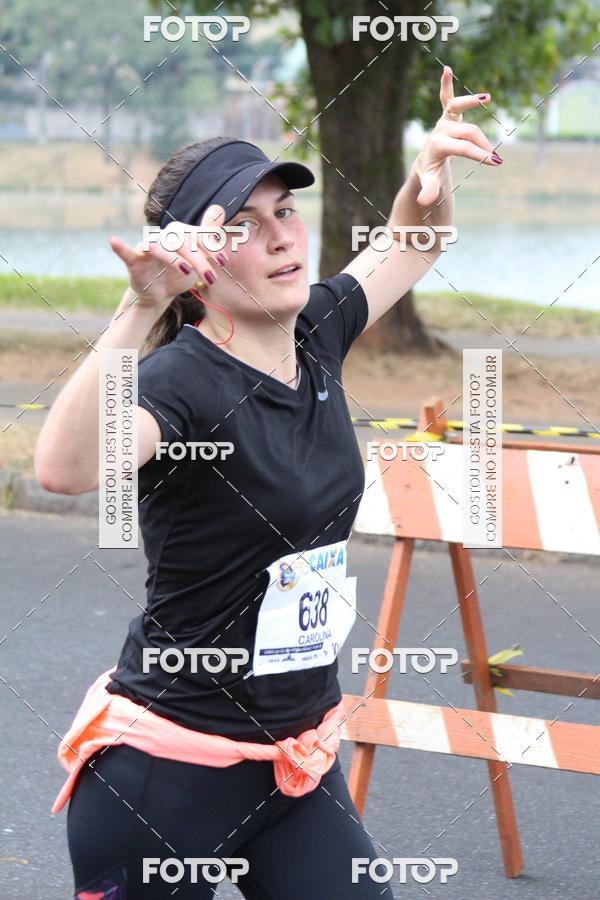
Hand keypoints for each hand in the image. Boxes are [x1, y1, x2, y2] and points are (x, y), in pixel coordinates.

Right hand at [108, 204, 229, 313]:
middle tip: (211, 278)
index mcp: (181, 235)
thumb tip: (219, 209)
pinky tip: (114, 241)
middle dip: (199, 260)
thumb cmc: (179, 273)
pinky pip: (125, 253)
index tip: (223, 262)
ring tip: (186, 271)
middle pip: (182, 243)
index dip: (211, 247)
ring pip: (159, 247)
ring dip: (173, 258)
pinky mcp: (134, 261)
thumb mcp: (198, 258)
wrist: (160, 294)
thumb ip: (208, 236)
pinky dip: (120, 247)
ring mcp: (148, 248)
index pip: (196, 236)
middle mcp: (164, 237)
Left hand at [411, 66, 500, 206]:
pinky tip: (446, 70)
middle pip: (468, 132)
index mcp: (438, 146)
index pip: (462, 147)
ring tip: (487, 98)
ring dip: (472, 102)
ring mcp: (443, 122)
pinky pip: (446, 98)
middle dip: (483, 144)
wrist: (425, 165)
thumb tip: (423, 201)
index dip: (479, 154)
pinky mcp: (447, 116)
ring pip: (458, 108)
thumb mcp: (430, 183)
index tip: (495, 162)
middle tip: (496, 159)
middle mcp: (440, 131)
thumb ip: (428, 190)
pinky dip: (446, 85)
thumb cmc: (430, 174)